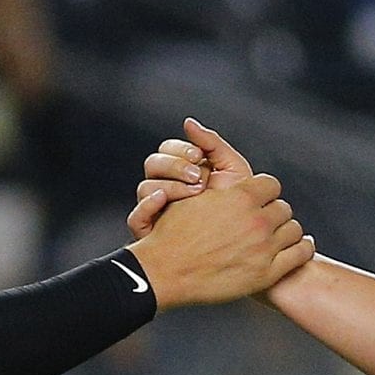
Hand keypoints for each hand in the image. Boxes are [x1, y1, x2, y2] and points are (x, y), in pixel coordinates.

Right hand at [127, 118, 253, 237]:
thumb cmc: (238, 213)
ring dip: (170, 186)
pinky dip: (148, 207)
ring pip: (144, 187)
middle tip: (198, 177)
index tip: (198, 156)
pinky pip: (135, 217)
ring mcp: (156, 210)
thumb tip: (188, 122)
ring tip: (195, 195)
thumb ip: (214, 145)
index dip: (180, 149)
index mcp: (183, 171)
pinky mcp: (151, 232)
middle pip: (152, 163)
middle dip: (175, 166)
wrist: (239, 252)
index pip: (168, 149)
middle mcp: (165, 187)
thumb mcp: (232, 173)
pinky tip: (166, 203)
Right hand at [127, 171, 311, 307]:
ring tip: (277, 236)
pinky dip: (303, 248)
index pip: (271, 184)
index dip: (263, 192)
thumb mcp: (190, 197)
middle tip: (264, 221)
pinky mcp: (267, 273)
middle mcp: (256, 221)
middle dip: (273, 213)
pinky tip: (298, 247)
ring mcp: (264, 248)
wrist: (164, 273)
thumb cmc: (171, 235)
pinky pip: (301, 254)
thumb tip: (203, 150)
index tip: (259, 199)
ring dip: (286, 231)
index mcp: (240, 198)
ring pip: (294, 229)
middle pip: (283, 207)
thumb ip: (210, 178)